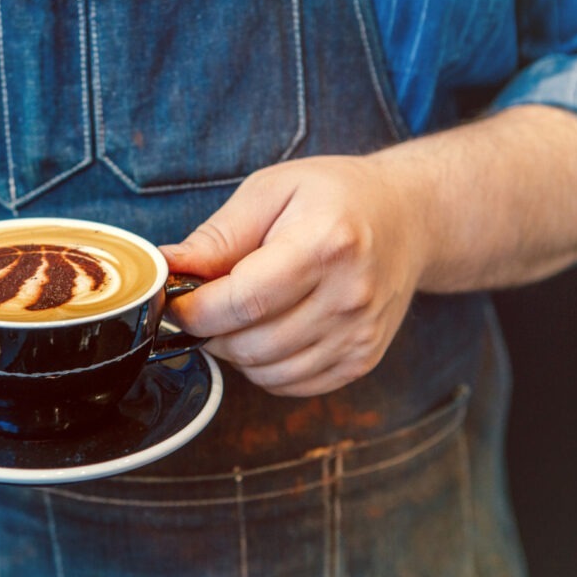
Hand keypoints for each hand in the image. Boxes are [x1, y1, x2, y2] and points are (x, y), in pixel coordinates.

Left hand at [160, 155, 427, 396]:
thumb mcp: (271, 191)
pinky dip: (264, 368)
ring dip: (235, 352)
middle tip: (206, 304)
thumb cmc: (335, 197)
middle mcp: (349, 296)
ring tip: (239, 314)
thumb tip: (168, 267)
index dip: (196, 309)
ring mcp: (360, 335)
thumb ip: (217, 236)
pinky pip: (290, 385)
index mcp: (326, 245)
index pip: (243, 301)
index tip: (177, 300)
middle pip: (251, 344)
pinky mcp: (363, 359)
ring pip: (266, 372)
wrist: (409, 218)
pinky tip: (267, 331)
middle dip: (210, 331)